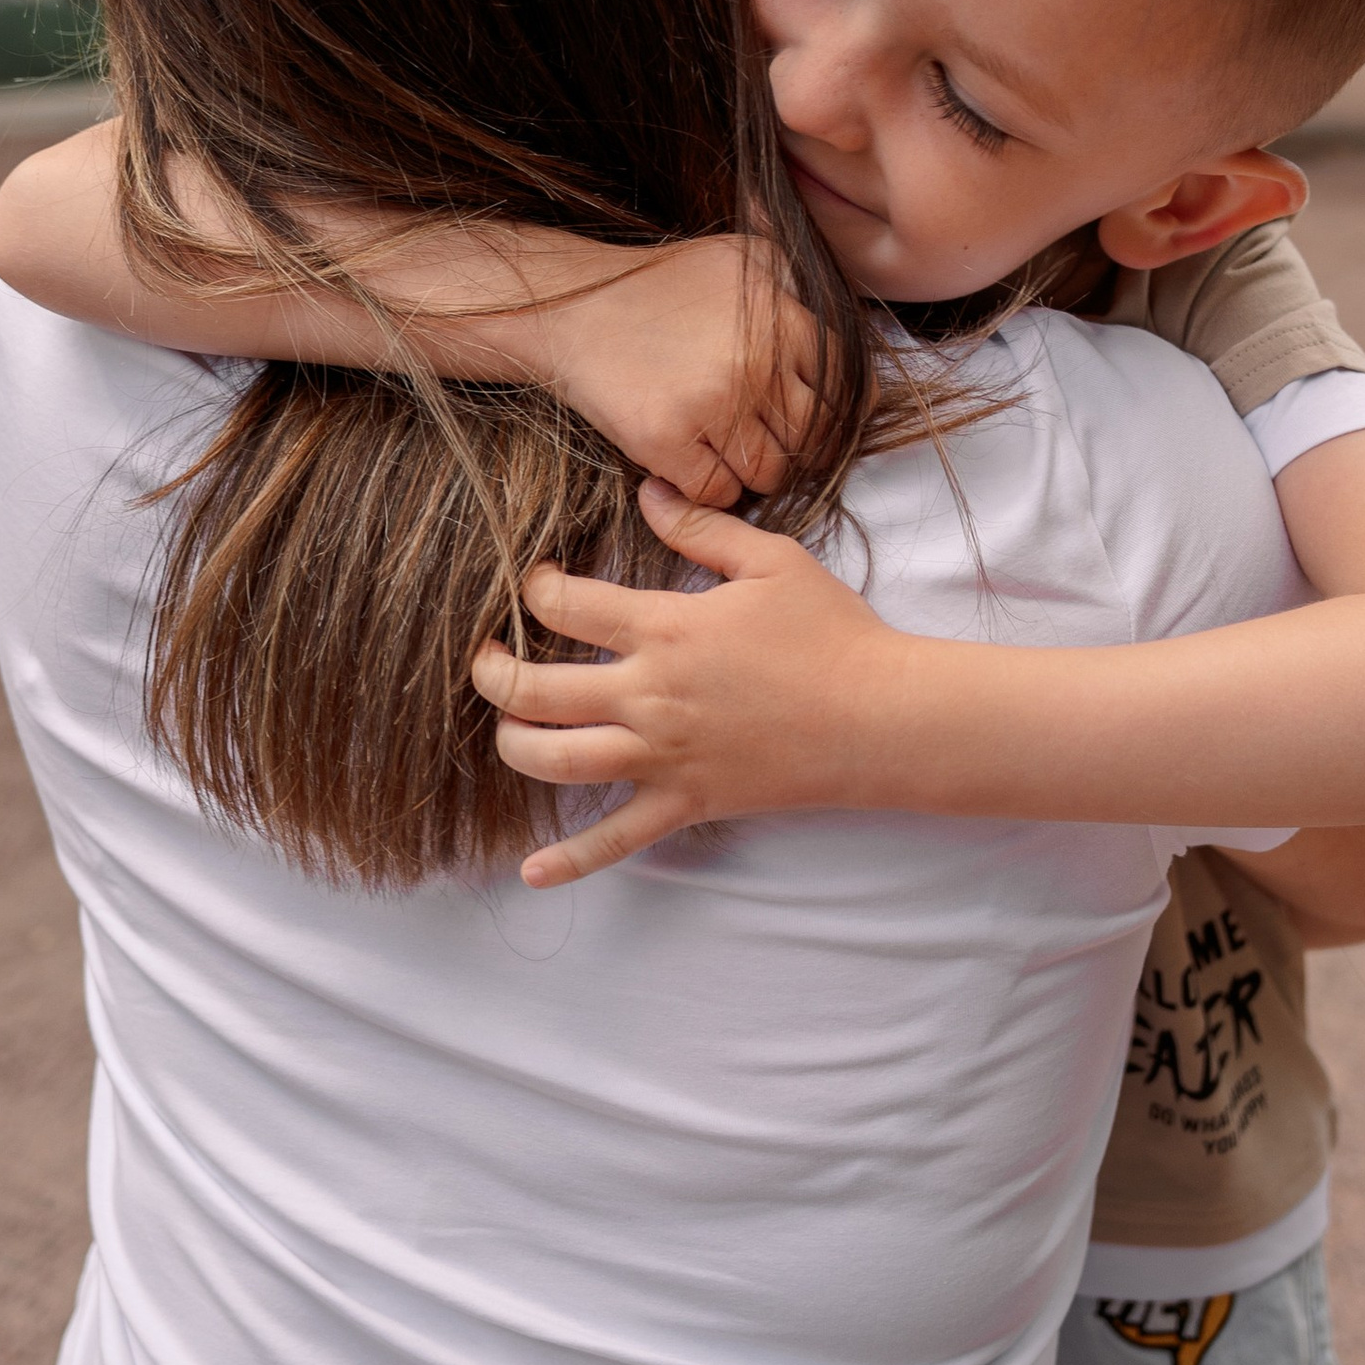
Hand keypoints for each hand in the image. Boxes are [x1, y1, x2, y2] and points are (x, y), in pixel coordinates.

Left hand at [472, 480, 915, 883]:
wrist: (880, 718)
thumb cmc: (832, 632)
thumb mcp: (771, 560)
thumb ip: (701, 525)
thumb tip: (645, 491)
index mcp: (665, 628)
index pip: (565, 606)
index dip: (534, 587)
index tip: (533, 582)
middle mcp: (649, 695)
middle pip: (537, 690)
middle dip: (494, 673)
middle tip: (483, 659)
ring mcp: (663, 756)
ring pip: (557, 761)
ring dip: (515, 745)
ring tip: (507, 728)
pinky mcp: (686, 802)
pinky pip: (617, 840)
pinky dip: (571, 861)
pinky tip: (531, 873)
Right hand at [501, 239, 819, 506]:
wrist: (572, 307)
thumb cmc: (661, 284)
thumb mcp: (743, 257)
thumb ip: (797, 285)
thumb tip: (847, 321)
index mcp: (783, 324)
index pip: (839, 396)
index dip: (822, 416)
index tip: (797, 421)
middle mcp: (756, 366)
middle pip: (808, 442)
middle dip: (788, 447)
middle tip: (756, 437)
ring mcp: (712, 407)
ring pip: (768, 474)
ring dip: (749, 471)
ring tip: (720, 446)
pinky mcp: (666, 442)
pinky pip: (718, 494)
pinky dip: (709, 488)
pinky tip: (688, 459)